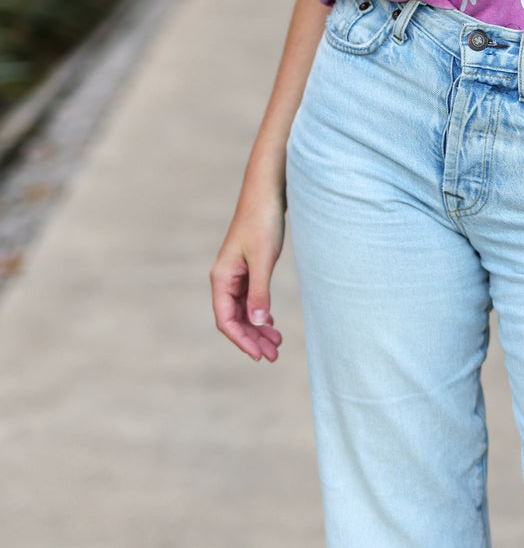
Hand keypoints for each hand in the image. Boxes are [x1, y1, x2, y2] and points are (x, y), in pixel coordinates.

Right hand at [210, 187, 285, 361]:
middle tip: (273, 355)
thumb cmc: (262, 221)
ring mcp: (236, 273)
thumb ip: (260, 291)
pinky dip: (260, 312)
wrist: (267, 192)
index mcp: (222, 277)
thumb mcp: (263, 259)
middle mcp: (225, 278)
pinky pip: (250, 299)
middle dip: (252, 338)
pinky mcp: (247, 268)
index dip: (242, 340)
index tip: (259, 355)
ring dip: (258, 327)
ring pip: (244, 310)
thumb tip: (258, 323)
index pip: (226, 320)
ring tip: (277, 343)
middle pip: (235, 318)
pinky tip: (270, 321)